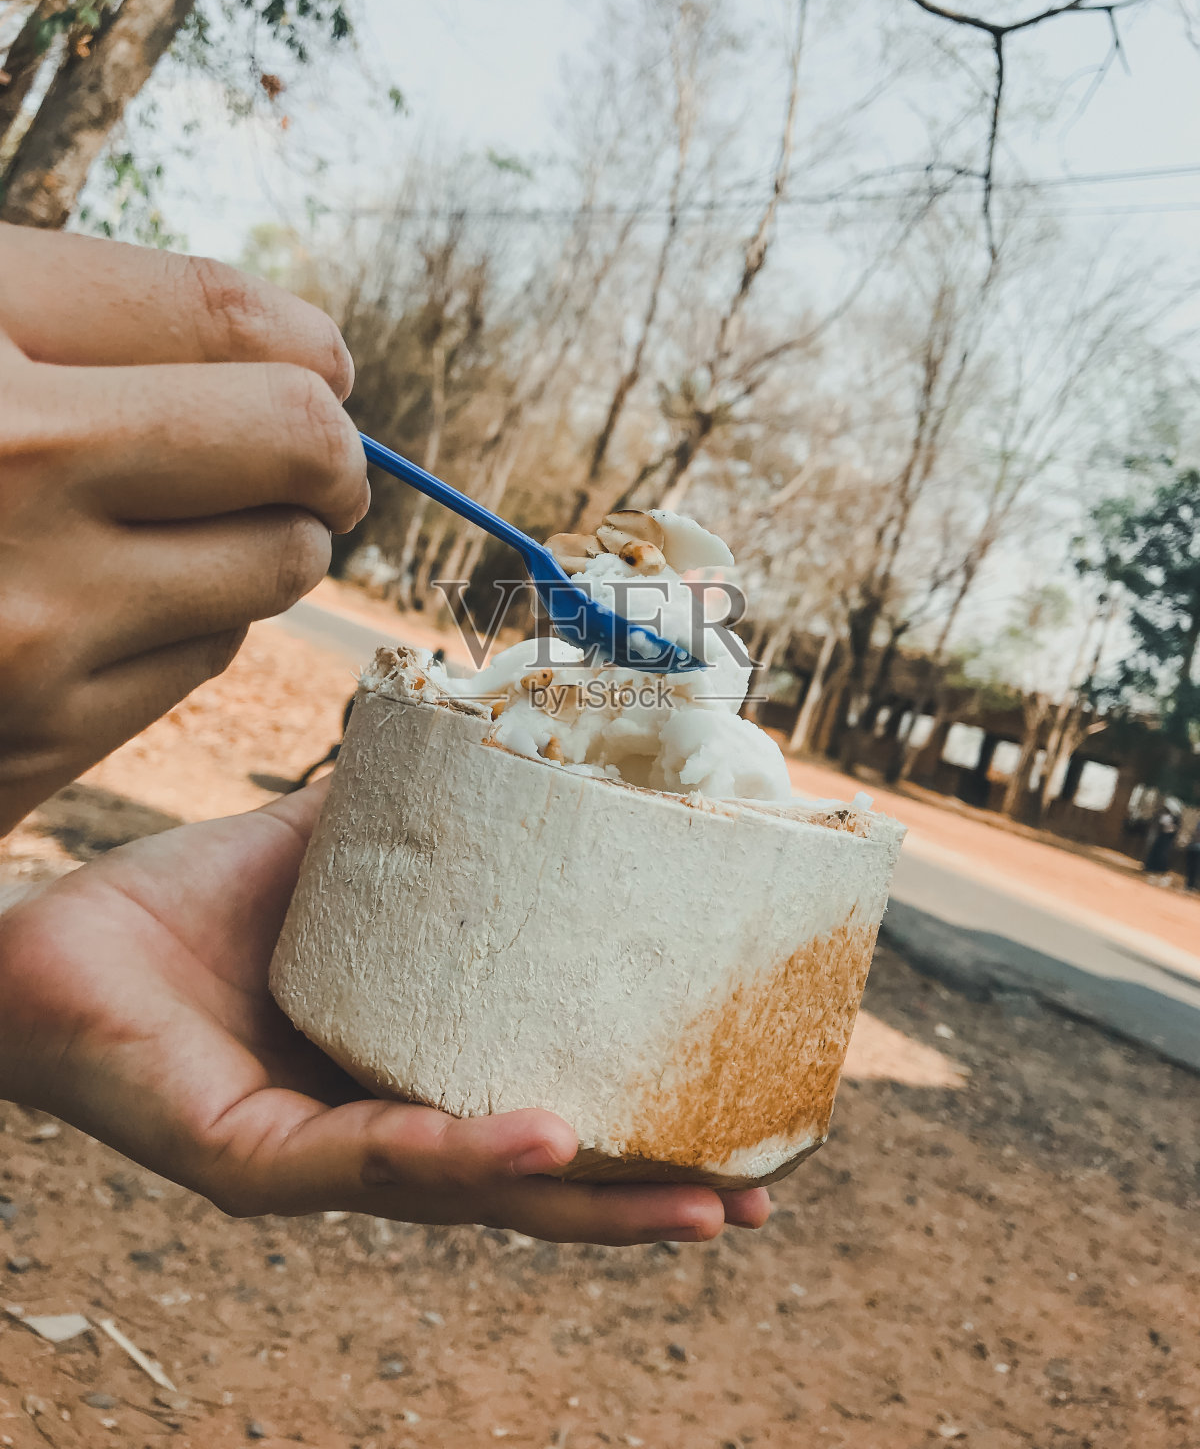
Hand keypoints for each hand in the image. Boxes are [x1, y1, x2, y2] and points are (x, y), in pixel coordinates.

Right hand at [0, 227, 369, 832]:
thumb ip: (102, 318)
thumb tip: (307, 355)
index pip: (247, 330)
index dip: (312, 350)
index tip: (317, 367)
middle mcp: (8, 479)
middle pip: (299, 453)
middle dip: (318, 452)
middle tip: (294, 452)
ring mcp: (21, 632)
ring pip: (267, 572)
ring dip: (255, 541)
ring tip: (171, 524)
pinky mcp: (25, 742)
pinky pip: (197, 662)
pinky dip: (183, 625)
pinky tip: (99, 603)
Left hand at [0, 785, 770, 1243]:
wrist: (42, 943)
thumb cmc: (179, 914)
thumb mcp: (316, 862)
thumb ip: (401, 822)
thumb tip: (492, 736)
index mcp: (399, 1074)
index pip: (535, 1122)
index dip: (634, 1130)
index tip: (738, 1123)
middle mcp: (371, 1137)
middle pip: (530, 1190)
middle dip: (645, 1198)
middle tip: (758, 1196)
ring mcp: (317, 1161)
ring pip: (473, 1204)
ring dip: (590, 1203)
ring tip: (698, 1198)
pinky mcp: (253, 1160)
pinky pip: (370, 1160)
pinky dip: (463, 1155)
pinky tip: (546, 1139)